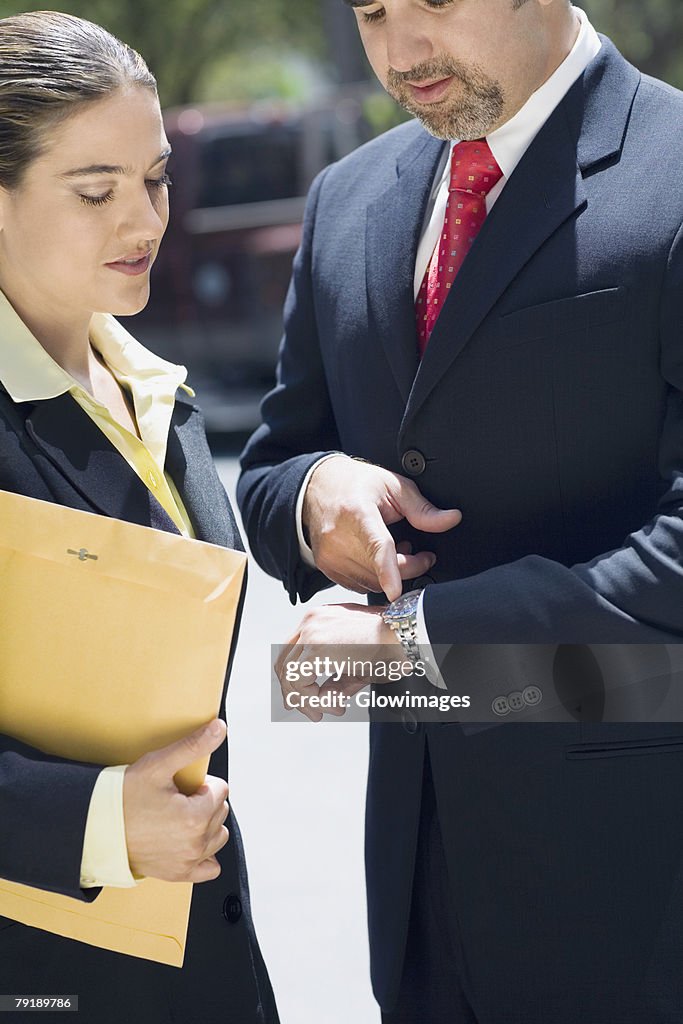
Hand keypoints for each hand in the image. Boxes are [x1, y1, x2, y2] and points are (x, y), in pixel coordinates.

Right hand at [123, 719, 229, 882]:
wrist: (96, 827)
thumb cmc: (124, 796)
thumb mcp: (158, 765)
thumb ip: (193, 746)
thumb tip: (220, 729)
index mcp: (195, 817)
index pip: (221, 790)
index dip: (202, 784)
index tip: (181, 786)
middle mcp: (195, 844)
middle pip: (221, 812)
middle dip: (204, 802)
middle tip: (176, 799)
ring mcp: (188, 862)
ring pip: (218, 836)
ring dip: (207, 825)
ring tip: (180, 817)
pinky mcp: (179, 874)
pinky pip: (210, 868)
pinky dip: (205, 854)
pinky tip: (188, 840)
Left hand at [275, 603, 401, 721]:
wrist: (406, 635)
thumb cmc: (391, 646)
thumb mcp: (357, 665)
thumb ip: (335, 680)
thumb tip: (320, 698)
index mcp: (320, 619)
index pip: (293, 652)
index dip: (295, 681)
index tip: (311, 701)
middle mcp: (311, 621)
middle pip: (284, 662)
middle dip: (295, 693)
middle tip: (313, 713)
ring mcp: (312, 632)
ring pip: (290, 675)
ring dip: (307, 700)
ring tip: (330, 710)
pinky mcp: (316, 647)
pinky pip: (300, 681)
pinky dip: (313, 699)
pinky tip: (334, 705)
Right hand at [302, 456, 460, 600]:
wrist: (317, 488)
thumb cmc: (355, 485)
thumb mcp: (393, 487)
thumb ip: (423, 509)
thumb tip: (452, 519)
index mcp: (357, 512)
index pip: (376, 546)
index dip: (388, 570)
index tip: (395, 591)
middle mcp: (339, 537)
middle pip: (382, 569)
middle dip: (409, 566)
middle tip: (421, 553)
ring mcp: (331, 556)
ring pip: (373, 582)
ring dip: (391, 573)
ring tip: (394, 549)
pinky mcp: (327, 568)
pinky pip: (360, 584)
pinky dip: (374, 576)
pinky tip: (376, 558)